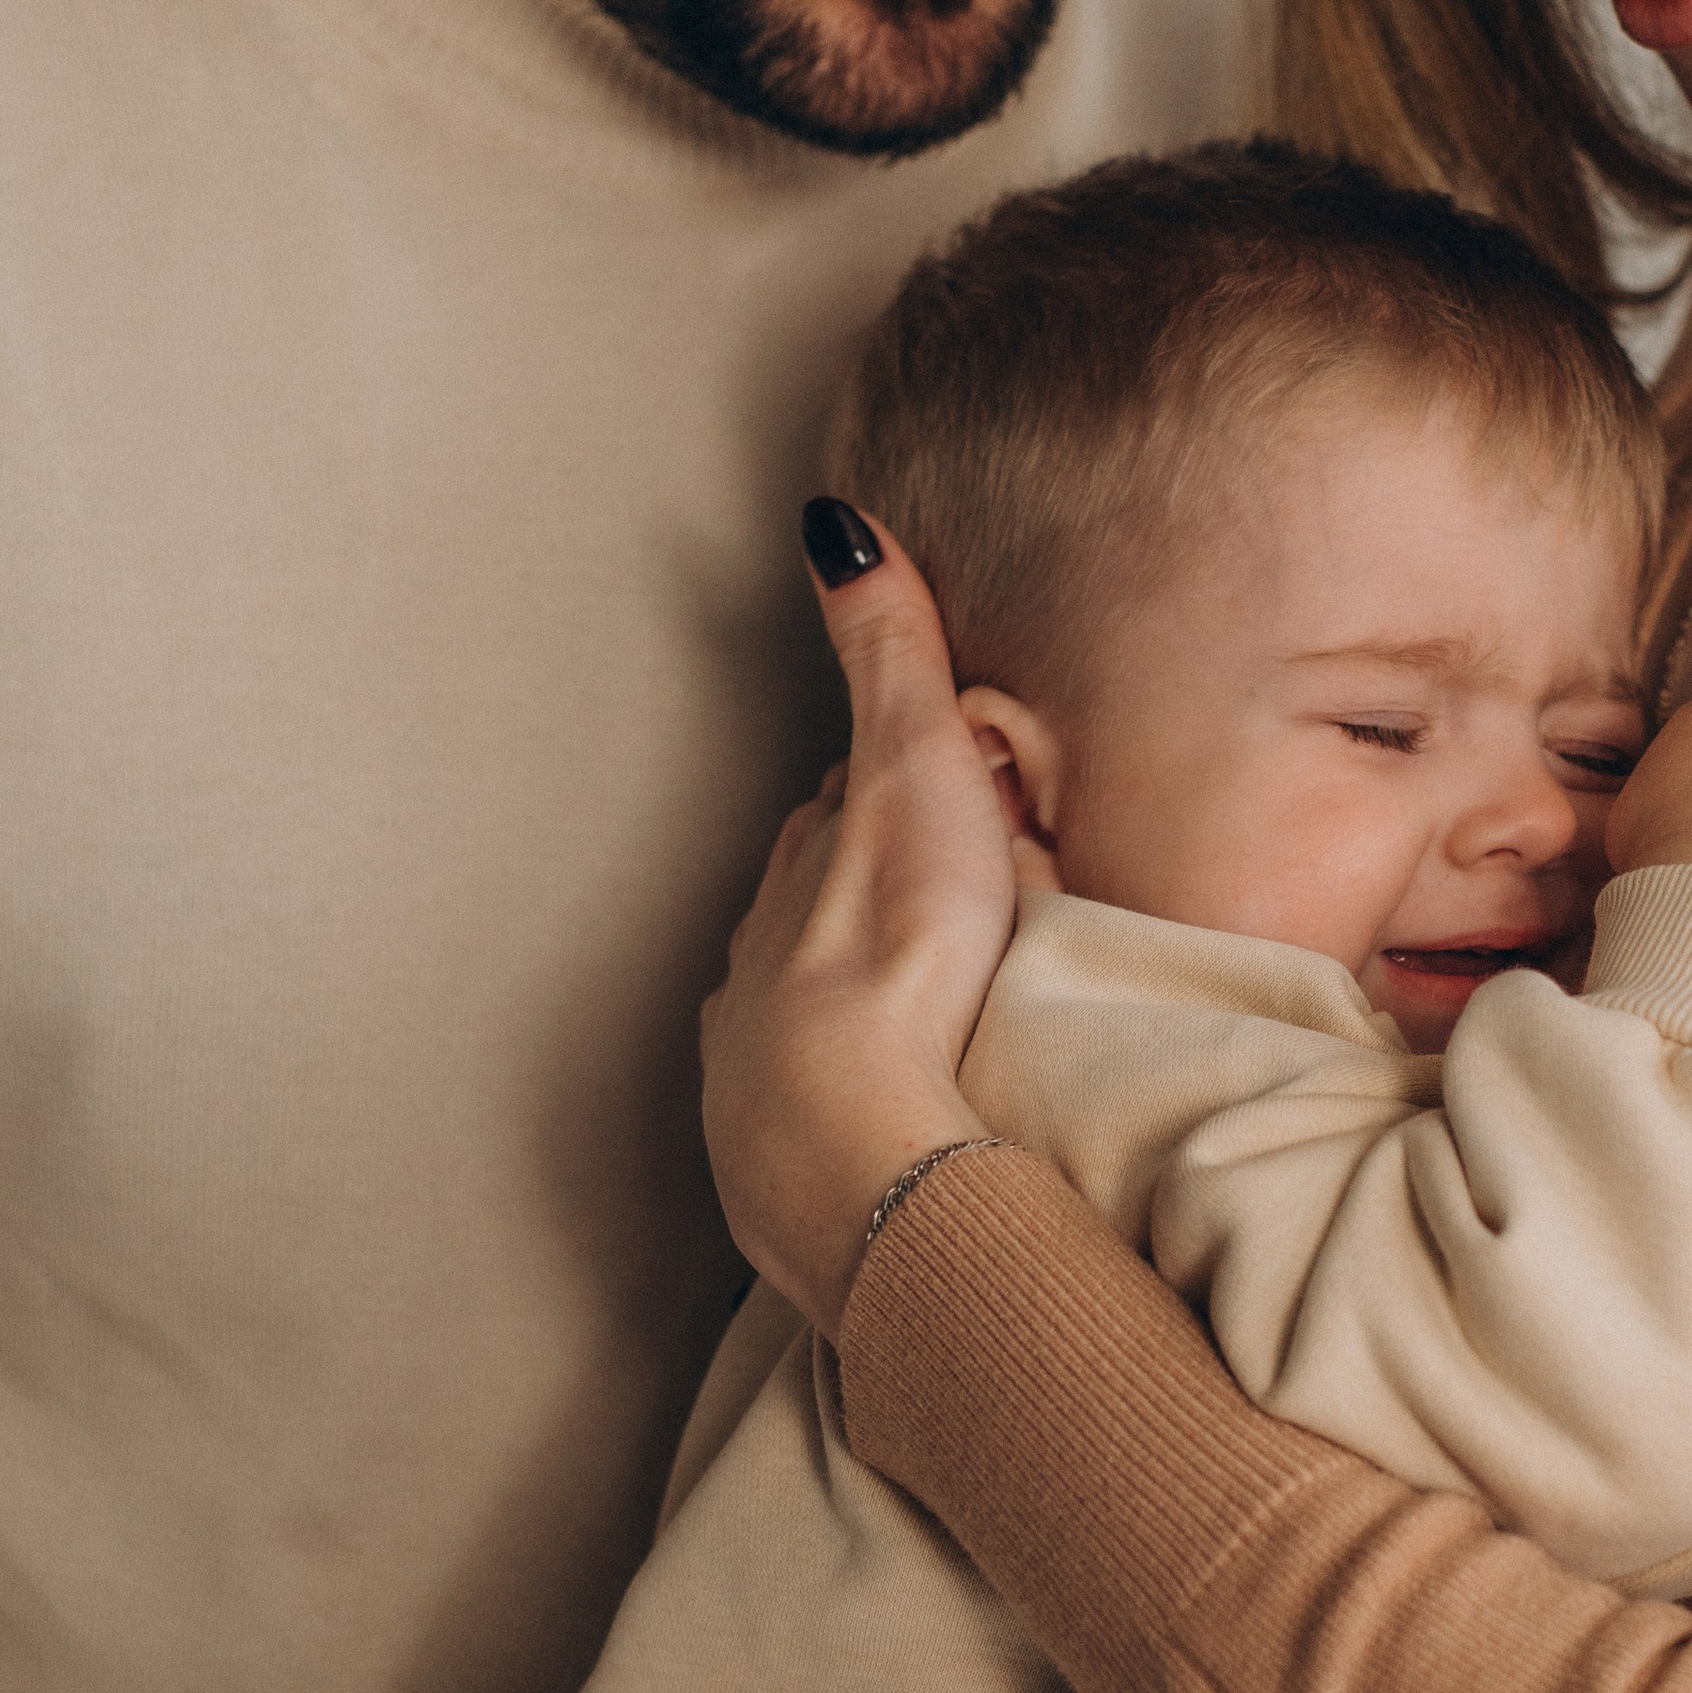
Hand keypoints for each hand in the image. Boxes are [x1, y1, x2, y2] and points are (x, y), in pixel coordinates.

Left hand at [703, 504, 1017, 1333]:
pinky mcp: (772, 1168)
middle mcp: (760, 962)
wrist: (861, 1148)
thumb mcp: (910, 771)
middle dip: (858, 893)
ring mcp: (755, 1069)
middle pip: (813, 910)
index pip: (839, 810)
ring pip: (798, 1014)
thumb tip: (829, 524)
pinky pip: (800, 1119)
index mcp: (803, 869)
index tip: (936, 782)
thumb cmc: (900, 956)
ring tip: (909, 1009)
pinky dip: (838, 1103)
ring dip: (846, 1005)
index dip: (888, 793)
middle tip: (931, 891)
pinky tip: (870, 1115)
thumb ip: (884, 654)